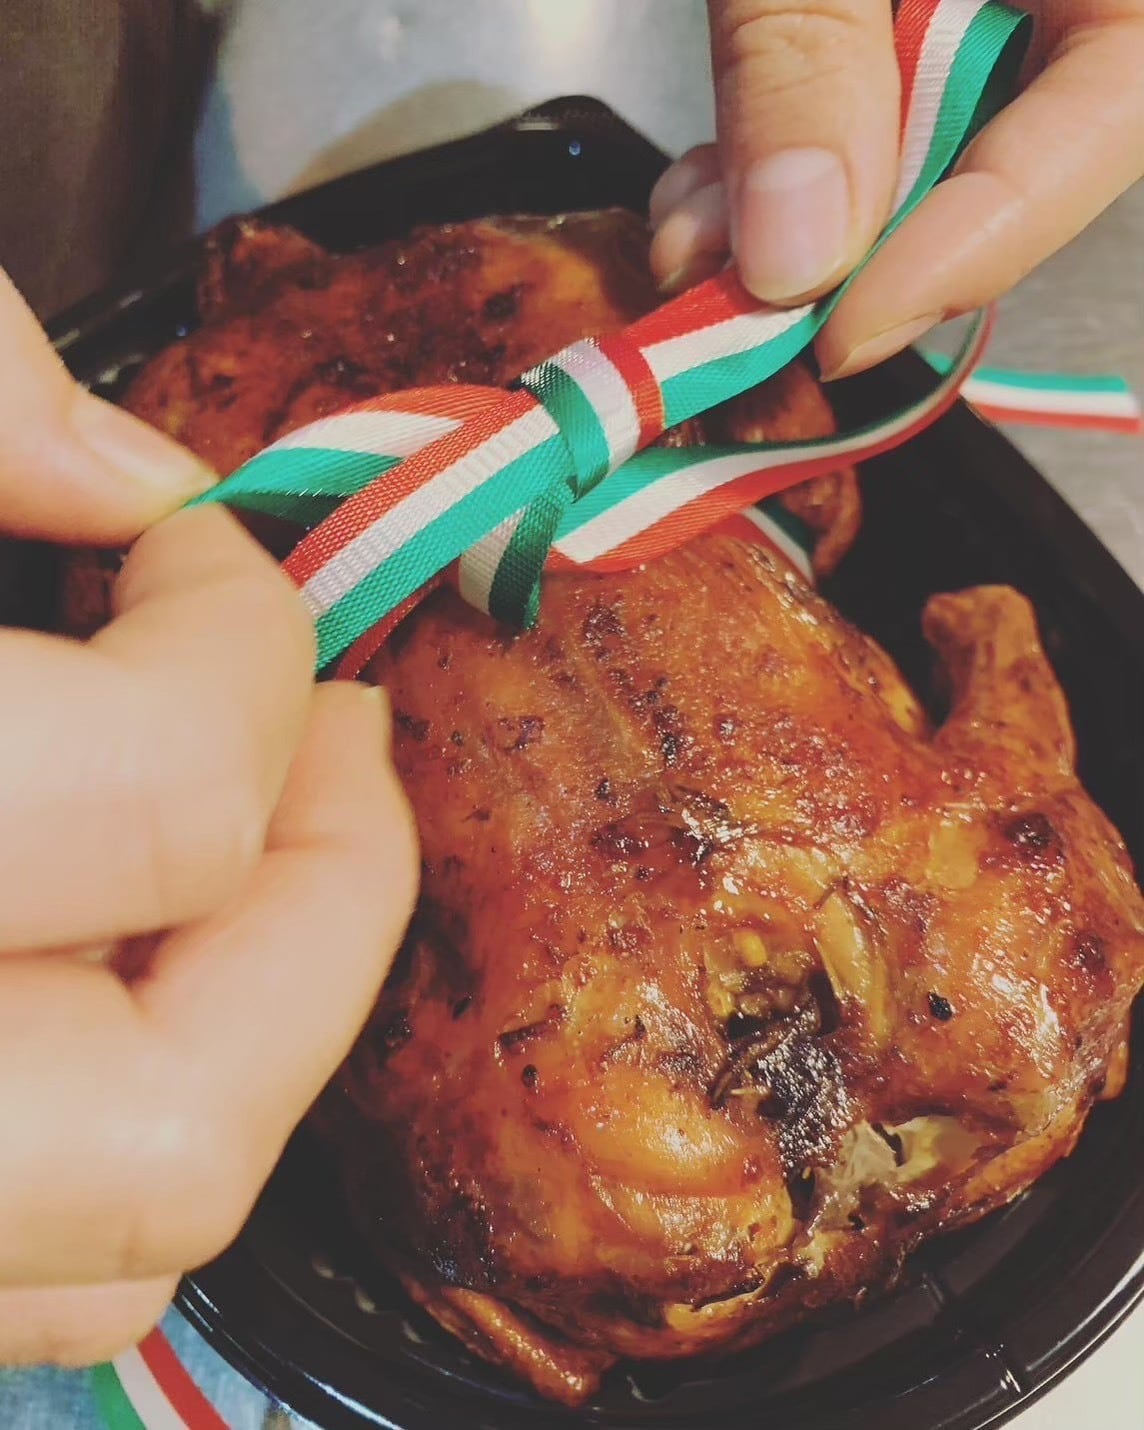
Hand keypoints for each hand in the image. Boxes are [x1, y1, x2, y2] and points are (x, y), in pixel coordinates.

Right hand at [0, 272, 417, 1364]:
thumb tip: (112, 456)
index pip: (158, 795)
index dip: (235, 639)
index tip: (206, 556)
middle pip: (182, 1106)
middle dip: (327, 898)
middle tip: (339, 741)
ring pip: (123, 1242)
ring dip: (249, 1036)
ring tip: (254, 865)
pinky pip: (37, 1288)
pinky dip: (123, 1148)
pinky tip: (112, 993)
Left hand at [649, 0, 1143, 376]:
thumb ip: (809, 53)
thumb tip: (799, 253)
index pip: (1105, 116)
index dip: (973, 246)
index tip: (839, 334)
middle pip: (1016, 157)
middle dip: (857, 250)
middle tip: (744, 299)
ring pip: (931, 148)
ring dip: (799, 224)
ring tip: (699, 236)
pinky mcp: (911, 12)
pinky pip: (874, 108)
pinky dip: (783, 163)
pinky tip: (709, 189)